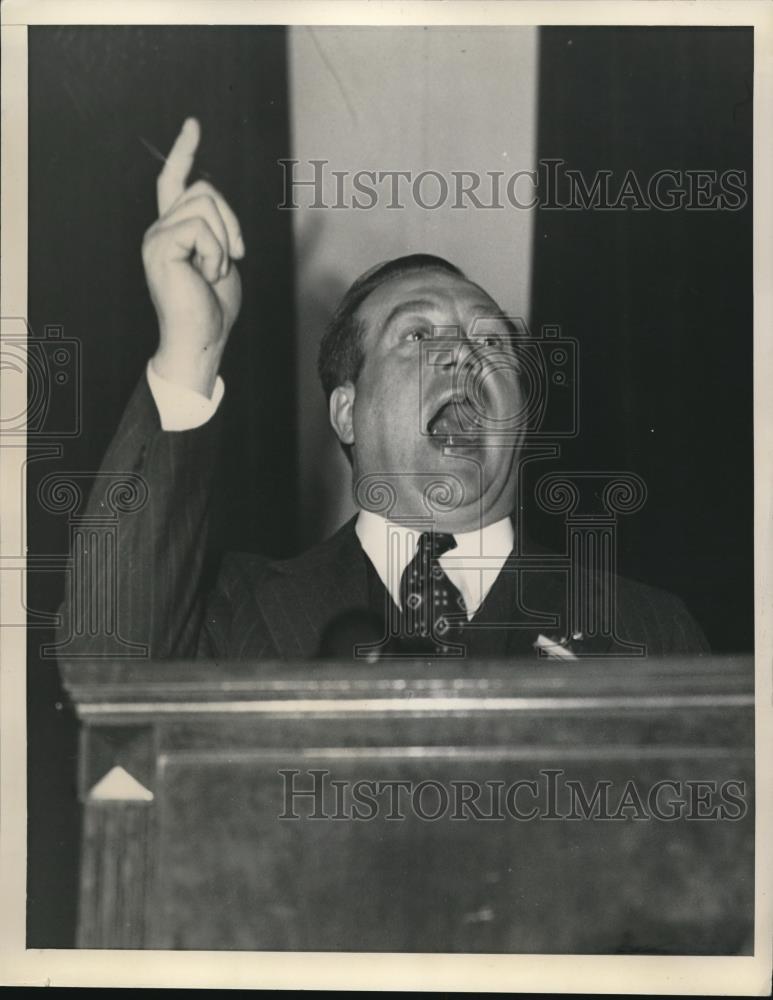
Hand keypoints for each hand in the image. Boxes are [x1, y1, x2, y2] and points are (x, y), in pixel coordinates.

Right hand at [142, 118, 244, 395]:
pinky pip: (202, 228)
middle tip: (233, 258)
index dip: (184, 151)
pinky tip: (206, 275)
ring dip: (224, 242)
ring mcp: (156, 236)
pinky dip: (216, 253)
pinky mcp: (160, 246)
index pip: (175, 181)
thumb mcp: (223, 261)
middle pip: (204, 189)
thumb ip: (219, 233)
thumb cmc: (213, 309)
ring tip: (213, 272)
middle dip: (231, 222)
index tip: (193, 124)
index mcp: (173, 230)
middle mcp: (159, 228)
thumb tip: (227, 216)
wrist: (201, 340)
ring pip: (206, 206)